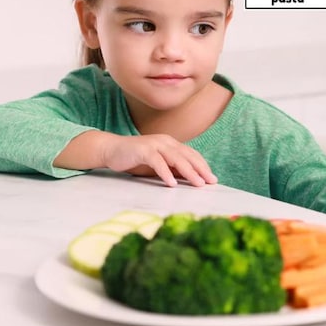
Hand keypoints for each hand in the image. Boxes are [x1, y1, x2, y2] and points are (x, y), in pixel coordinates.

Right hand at [101, 134, 216, 187]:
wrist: (112, 149)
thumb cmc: (136, 159)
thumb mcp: (159, 164)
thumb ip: (173, 168)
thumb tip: (190, 179)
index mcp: (171, 143)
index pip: (192, 154)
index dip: (203, 166)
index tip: (212, 179)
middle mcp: (166, 141)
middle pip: (187, 156)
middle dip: (201, 170)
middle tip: (210, 182)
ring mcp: (155, 144)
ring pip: (176, 158)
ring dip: (188, 172)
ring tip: (197, 184)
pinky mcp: (143, 150)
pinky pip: (158, 162)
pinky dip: (166, 173)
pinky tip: (172, 183)